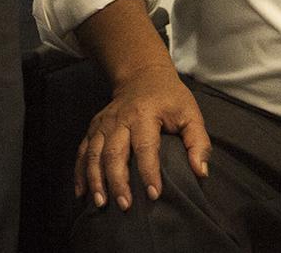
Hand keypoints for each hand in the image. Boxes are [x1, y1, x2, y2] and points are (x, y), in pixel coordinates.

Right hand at [74, 65, 210, 209]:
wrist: (142, 75)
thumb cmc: (169, 99)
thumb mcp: (190, 114)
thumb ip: (198, 142)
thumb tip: (201, 172)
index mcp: (145, 115)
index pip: (145, 147)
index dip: (149, 172)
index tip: (154, 194)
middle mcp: (120, 119)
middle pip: (114, 153)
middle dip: (118, 181)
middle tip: (125, 205)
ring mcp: (103, 123)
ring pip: (94, 153)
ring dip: (96, 179)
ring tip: (101, 203)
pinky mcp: (94, 128)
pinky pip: (82, 151)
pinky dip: (80, 173)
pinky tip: (82, 194)